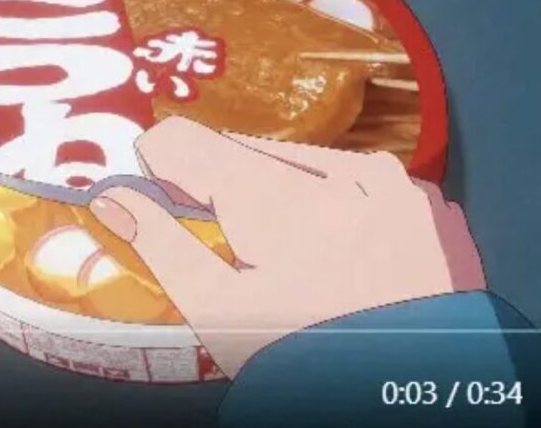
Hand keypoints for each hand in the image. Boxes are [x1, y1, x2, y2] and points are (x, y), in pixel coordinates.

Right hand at [90, 116, 484, 377]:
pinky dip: (345, 205)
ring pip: (309, 162)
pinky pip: (367, 182)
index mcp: (276, 195)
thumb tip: (110, 197)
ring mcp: (395, 183)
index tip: (162, 202)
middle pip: (247, 151)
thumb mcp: (223, 314)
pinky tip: (347, 256)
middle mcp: (339, 169)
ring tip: (294, 258)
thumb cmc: (308, 359)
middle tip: (231, 245)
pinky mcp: (430, 204)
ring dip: (284, 191)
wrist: (425, 398)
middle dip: (224, 187)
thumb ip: (162, 246)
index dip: (161, 169)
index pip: (186, 142)